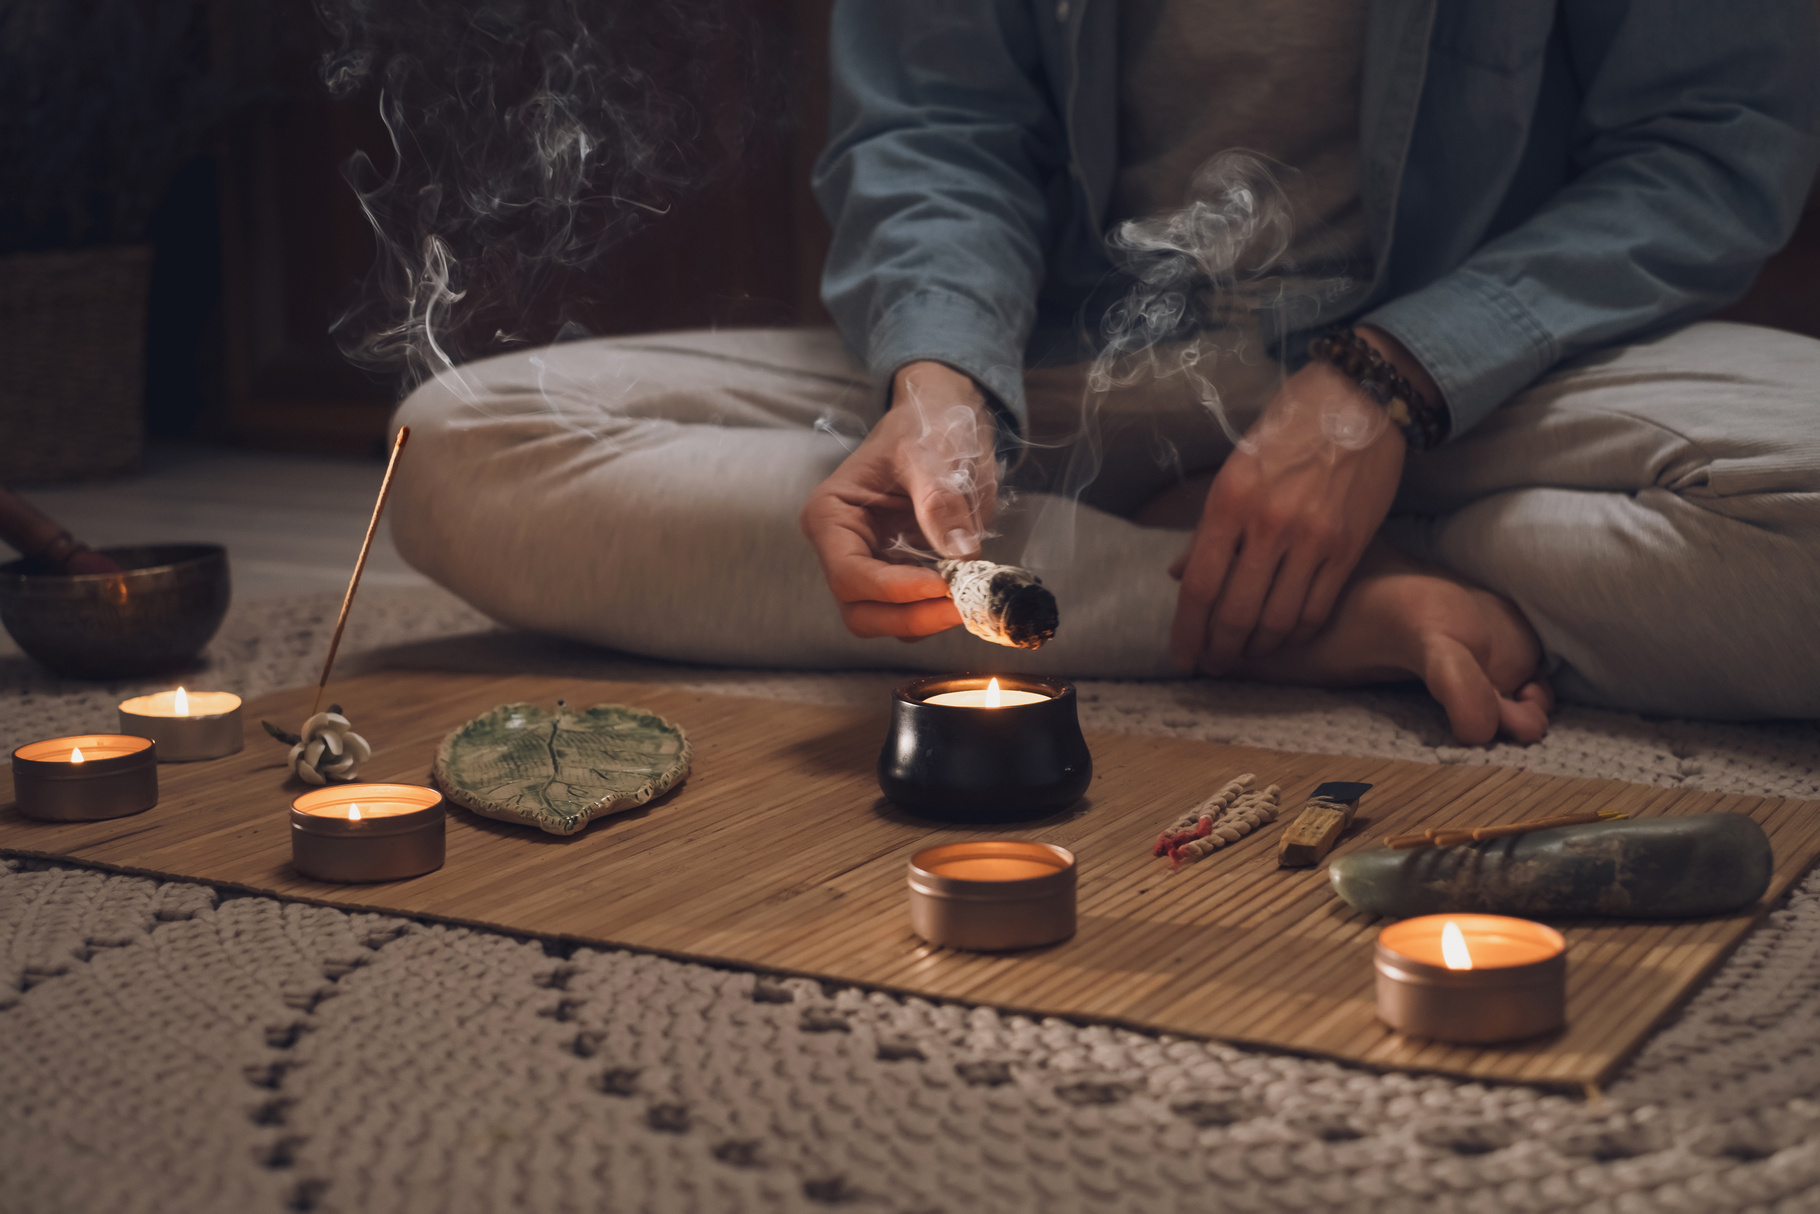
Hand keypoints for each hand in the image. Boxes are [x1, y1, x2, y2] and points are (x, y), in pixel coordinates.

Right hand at [800, 360, 1000, 638]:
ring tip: (970, 598)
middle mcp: (840, 549)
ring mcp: (869, 565)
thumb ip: (940, 500)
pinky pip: (912, 610)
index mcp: (830, 516)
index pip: (851, 575)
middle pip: (861, 612)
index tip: (945, 587)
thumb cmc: (924, 426)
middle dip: (910, 617)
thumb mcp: (931, 453)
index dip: (896, 590)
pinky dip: (937, 612)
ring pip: (885, 620)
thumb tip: (961, 552)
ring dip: (926, 619)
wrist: (939, 417)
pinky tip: (968, 594)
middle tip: (960, 607)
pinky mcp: (899, 574)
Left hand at [1170, 327, 1436, 671]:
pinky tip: (1284, 639)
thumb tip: (1180, 575)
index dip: (1186, 631)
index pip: (1199, 586)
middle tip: (1212, 665)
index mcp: (1230, 500)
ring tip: (1244, 657)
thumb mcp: (1236, 468)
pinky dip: (1296, 634)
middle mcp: (1269, 523)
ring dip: (1256, 649)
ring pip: (1277, 620)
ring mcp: (1313, 538)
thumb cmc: (1289, 428)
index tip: (1182, 656)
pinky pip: (1317, 608)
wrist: (1360, 399)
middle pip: (1235, 612)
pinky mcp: (1349, 547)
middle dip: (1218, 649)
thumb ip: (1209, 526)